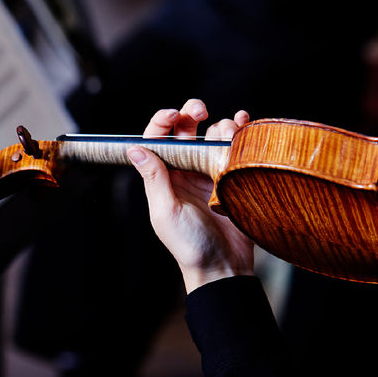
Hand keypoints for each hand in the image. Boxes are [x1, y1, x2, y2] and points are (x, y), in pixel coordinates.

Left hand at [127, 99, 253, 293]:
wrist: (224, 266)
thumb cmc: (190, 246)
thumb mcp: (166, 212)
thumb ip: (154, 179)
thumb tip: (134, 148)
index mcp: (164, 177)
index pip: (157, 139)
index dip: (163, 121)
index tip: (174, 115)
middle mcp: (185, 171)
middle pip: (186, 130)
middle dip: (192, 113)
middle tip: (201, 110)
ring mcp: (209, 173)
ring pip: (212, 135)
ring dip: (220, 126)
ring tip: (229, 133)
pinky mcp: (232, 178)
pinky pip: (234, 149)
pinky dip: (239, 132)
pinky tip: (243, 124)